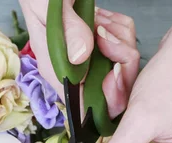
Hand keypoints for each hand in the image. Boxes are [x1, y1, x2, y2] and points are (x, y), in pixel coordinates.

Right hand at [19, 0, 139, 116]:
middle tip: (110, 39)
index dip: (106, 99)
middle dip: (122, 67)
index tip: (114, 73)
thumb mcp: (47, 6)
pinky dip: (120, 30)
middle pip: (112, 90)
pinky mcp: (99, 44)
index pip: (86, 105)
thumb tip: (81, 56)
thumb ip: (65, 29)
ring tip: (100, 22)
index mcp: (57, 70)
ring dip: (121, 42)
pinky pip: (124, 45)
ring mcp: (89, 57)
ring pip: (123, 66)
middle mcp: (75, 69)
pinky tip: (104, 18)